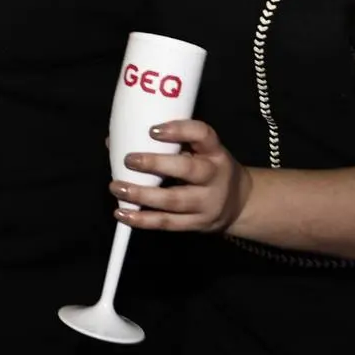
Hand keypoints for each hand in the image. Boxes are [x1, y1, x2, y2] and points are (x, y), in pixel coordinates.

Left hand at [113, 119, 250, 233]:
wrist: (239, 204)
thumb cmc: (207, 168)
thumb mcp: (199, 151)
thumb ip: (167, 145)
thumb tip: (115, 141)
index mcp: (214, 152)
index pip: (203, 135)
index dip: (179, 130)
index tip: (152, 130)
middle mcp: (214, 176)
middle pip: (188, 170)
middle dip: (156, 164)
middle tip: (129, 160)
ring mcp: (207, 203)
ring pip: (174, 200)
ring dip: (142, 195)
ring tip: (117, 187)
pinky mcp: (197, 224)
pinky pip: (167, 223)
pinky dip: (142, 220)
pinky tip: (122, 213)